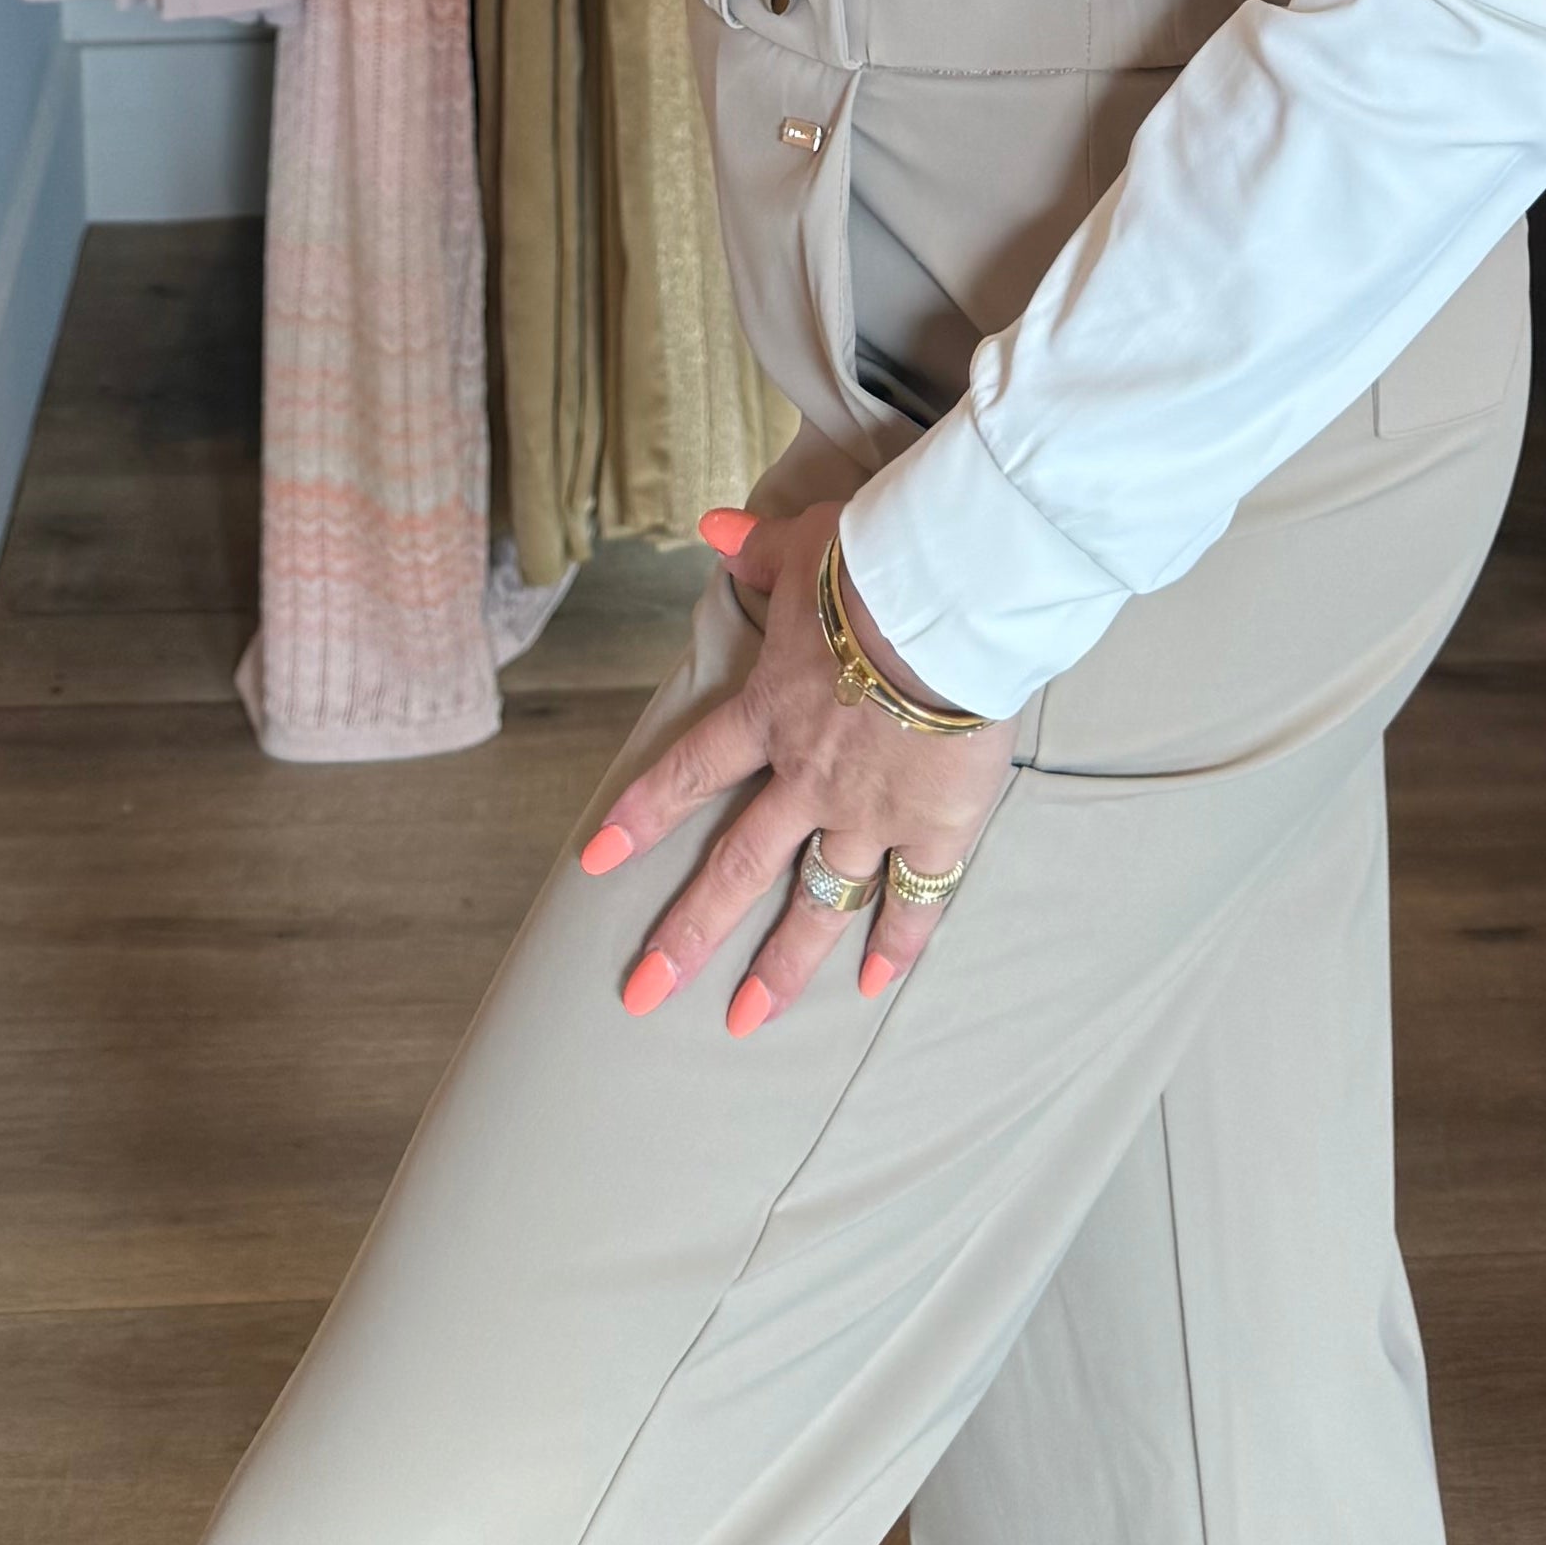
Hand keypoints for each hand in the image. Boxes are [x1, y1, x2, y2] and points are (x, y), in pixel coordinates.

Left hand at [578, 503, 1013, 1033]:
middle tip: (644, 992)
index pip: (689, 772)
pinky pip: (914, 897)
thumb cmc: (878, 562)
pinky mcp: (934, 825)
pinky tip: (876, 985)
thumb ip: (756, 547)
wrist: (950, 602)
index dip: (643, 815)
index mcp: (770, 713)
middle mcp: (808, 777)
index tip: (595, 862)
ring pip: (817, 901)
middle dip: (687, 933)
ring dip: (781, 965)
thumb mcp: (805, 543)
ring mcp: (869, 812)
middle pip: (738, 867)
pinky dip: (898, 943)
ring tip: (747, 1019)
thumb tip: (712, 525)